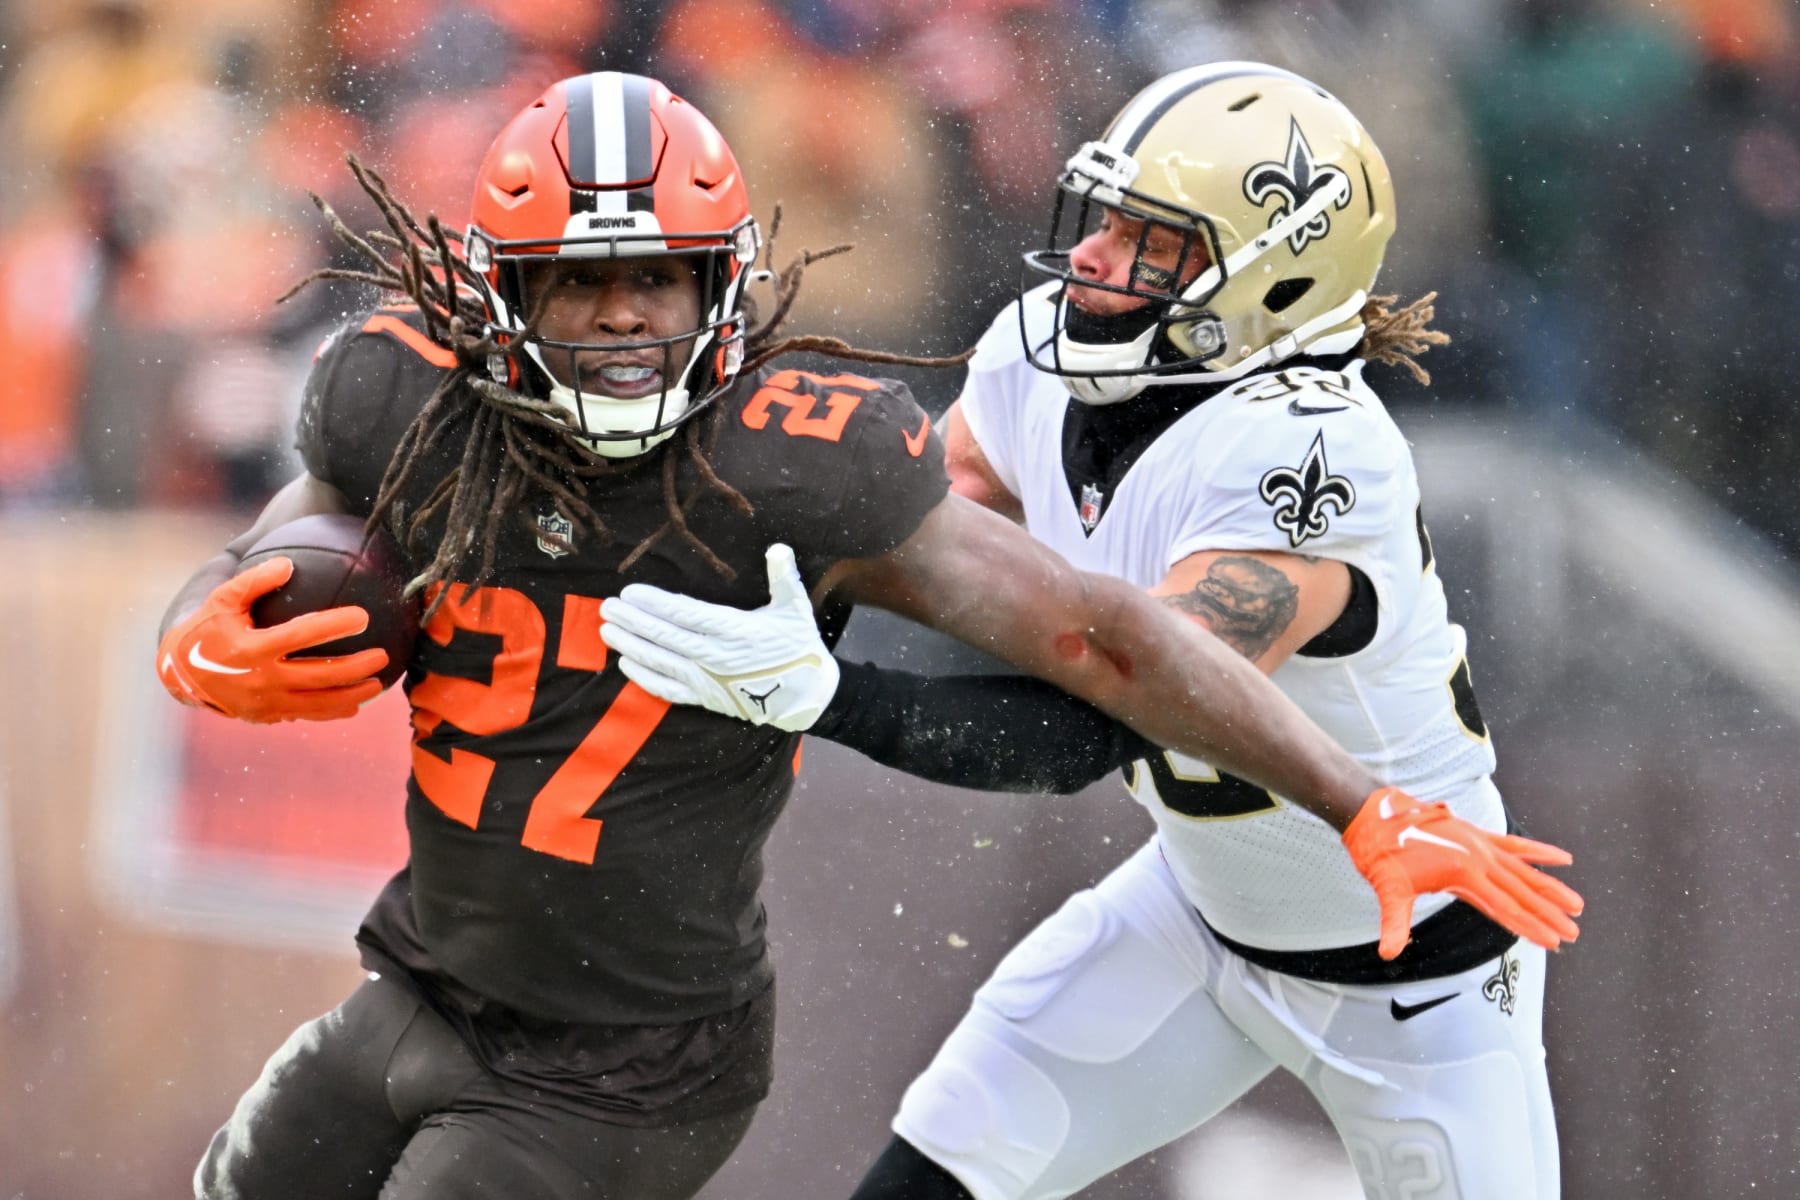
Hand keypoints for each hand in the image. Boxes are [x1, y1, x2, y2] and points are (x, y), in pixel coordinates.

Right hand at [156, 557, 388, 722]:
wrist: (181, 674)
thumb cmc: (207, 629)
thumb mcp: (222, 600)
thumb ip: (254, 581)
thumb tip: (288, 564)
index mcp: (251, 648)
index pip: (301, 636)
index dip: (334, 625)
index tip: (363, 617)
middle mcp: (260, 680)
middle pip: (319, 676)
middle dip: (356, 668)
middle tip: (382, 656)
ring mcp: (264, 703)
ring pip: (318, 704)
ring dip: (352, 696)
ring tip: (377, 684)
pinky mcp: (266, 717)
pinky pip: (306, 716)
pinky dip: (331, 711)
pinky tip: (354, 704)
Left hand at [599, 543, 838, 731]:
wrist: (805, 697)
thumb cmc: (799, 647)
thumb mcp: (796, 608)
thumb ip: (784, 577)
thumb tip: (778, 548)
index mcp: (735, 630)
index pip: (686, 614)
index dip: (656, 604)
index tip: (631, 592)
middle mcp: (716, 656)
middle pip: (666, 636)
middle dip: (633, 620)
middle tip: (607, 606)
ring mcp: (707, 680)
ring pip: (661, 662)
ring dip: (631, 645)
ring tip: (607, 630)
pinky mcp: (705, 698)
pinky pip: (668, 690)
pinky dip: (645, 678)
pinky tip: (626, 665)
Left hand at [1342, 787, 1582, 959]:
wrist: (1374, 813)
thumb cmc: (1380, 853)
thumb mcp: (1387, 890)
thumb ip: (1394, 923)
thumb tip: (1387, 952)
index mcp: (1462, 873)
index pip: (1505, 908)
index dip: (1530, 927)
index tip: (1554, 942)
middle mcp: (1478, 857)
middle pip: (1521, 891)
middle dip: (1549, 914)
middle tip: (1575, 934)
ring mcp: (1479, 843)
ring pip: (1524, 870)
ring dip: (1551, 888)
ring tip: (1578, 905)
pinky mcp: (1476, 834)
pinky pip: (1515, 844)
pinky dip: (1539, 851)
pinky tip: (1564, 858)